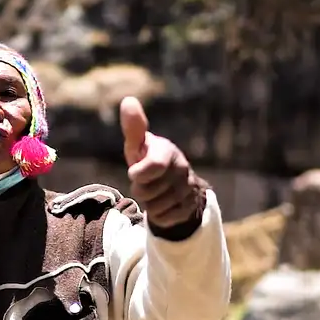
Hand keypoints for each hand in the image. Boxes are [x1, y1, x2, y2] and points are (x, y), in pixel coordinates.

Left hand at [120, 97, 199, 228]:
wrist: (173, 182)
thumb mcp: (138, 146)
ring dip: (148, 203)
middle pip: (147, 192)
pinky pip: (164, 218)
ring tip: (153, 192)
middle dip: (140, 190)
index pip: (153, 167)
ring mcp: (189, 189)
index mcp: (168, 152)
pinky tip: (162, 204)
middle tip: (144, 183)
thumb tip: (128, 100)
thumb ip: (133, 128)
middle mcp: (182, 169)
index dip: (138, 174)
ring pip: (155, 207)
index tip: (135, 171)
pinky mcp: (191, 207)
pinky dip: (158, 216)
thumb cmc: (148, 159)